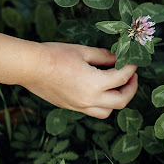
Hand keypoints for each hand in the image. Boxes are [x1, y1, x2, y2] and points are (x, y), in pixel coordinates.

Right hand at [23, 42, 138, 118]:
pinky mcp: (71, 107)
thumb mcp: (82, 52)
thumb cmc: (54, 55)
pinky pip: (93, 111)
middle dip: (130, 89)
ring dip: (117, 100)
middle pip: (121, 101)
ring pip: (107, 111)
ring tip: (117, 86)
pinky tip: (100, 90)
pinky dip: (102, 104)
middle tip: (132, 77)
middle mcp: (89, 100)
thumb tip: (118, 59)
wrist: (30, 67)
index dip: (131, 69)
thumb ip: (104, 56)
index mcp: (94, 84)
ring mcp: (79, 106)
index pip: (122, 78)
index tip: (133, 62)